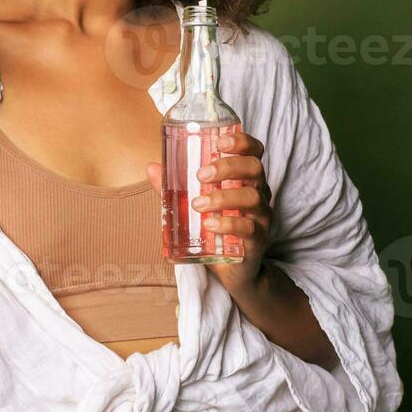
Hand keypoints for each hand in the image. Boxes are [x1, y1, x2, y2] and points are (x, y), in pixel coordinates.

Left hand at [144, 130, 273, 294]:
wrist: (234, 271)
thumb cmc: (215, 229)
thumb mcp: (194, 205)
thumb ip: (175, 187)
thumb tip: (152, 167)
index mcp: (244, 180)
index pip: (254, 152)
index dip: (242, 142)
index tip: (219, 141)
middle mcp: (257, 194)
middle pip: (254, 168)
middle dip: (228, 166)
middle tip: (201, 175)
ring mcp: (260, 217)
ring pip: (252, 197)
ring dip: (222, 197)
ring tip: (197, 204)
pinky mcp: (256, 241)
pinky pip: (249, 228)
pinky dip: (228, 224)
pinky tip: (209, 224)